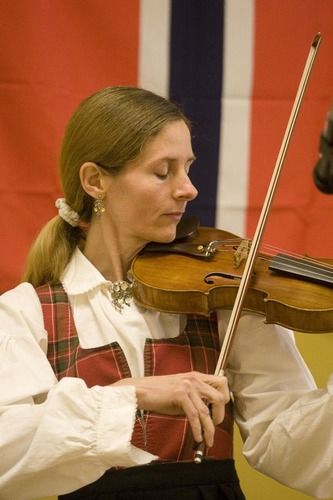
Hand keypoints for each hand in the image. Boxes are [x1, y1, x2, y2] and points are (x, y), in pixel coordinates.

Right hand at [114, 371, 229, 447]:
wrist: (140, 390)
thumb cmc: (160, 393)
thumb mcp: (182, 392)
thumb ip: (196, 398)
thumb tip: (208, 415)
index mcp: (196, 376)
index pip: (222, 382)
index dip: (225, 398)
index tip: (220, 411)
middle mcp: (194, 379)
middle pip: (220, 396)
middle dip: (220, 415)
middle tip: (214, 425)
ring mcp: (187, 386)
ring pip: (207, 410)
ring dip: (209, 428)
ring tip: (208, 439)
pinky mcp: (179, 395)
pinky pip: (194, 416)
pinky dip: (197, 430)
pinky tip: (197, 437)